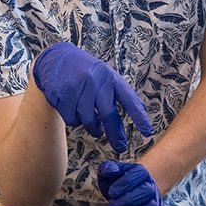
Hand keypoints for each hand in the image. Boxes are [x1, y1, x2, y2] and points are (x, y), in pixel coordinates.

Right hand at [32, 42, 153, 152]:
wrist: (58, 57)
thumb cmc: (88, 71)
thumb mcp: (107, 76)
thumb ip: (120, 92)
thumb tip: (140, 111)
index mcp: (111, 78)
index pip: (129, 99)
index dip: (139, 117)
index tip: (148, 132)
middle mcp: (96, 82)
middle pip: (109, 114)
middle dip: (115, 134)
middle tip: (120, 147)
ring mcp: (78, 88)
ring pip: (89, 121)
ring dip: (93, 128)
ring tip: (95, 127)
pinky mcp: (63, 95)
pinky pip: (72, 120)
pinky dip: (75, 121)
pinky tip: (74, 111)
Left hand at [97, 161, 168, 205]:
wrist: (132, 189)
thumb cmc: (120, 182)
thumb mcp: (110, 173)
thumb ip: (108, 169)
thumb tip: (110, 170)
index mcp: (141, 172)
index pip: (139, 174)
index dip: (124, 184)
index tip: (112, 192)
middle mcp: (151, 185)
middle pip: (147, 191)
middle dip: (127, 200)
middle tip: (113, 204)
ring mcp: (157, 200)